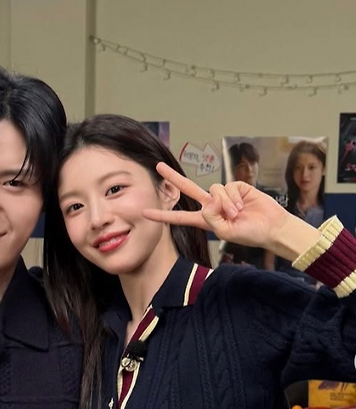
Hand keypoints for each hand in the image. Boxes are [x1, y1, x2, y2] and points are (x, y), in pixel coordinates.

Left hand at [143, 162, 319, 260]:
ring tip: (236, 214)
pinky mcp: (236, 186)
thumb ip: (212, 218)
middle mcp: (211, 205)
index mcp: (205, 220)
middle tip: (158, 167)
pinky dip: (234, 197)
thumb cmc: (250, 233)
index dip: (163, 216)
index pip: (179, 217)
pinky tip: (243, 205)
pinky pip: (228, 187)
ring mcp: (223, 195)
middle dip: (173, 177)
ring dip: (225, 203)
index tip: (145, 212)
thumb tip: (207, 203)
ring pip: (213, 190)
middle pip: (188, 189)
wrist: (271, 226)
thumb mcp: (226, 232)